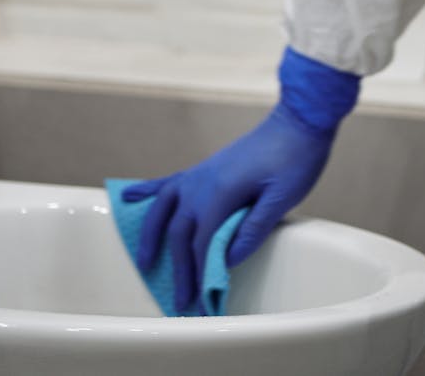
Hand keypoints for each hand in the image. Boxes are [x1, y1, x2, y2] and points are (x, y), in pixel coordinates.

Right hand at [122, 48, 359, 311]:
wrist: (298, 121)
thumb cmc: (295, 157)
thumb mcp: (283, 197)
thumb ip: (254, 228)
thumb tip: (228, 260)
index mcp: (221, 192)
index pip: (202, 243)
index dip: (201, 276)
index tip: (202, 304)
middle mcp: (202, 182)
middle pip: (179, 232)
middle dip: (178, 269)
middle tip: (179, 301)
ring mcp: (201, 173)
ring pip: (164, 208)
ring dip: (151, 235)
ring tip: (144, 262)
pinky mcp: (205, 168)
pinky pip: (169, 182)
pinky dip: (146, 190)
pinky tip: (127, 196)